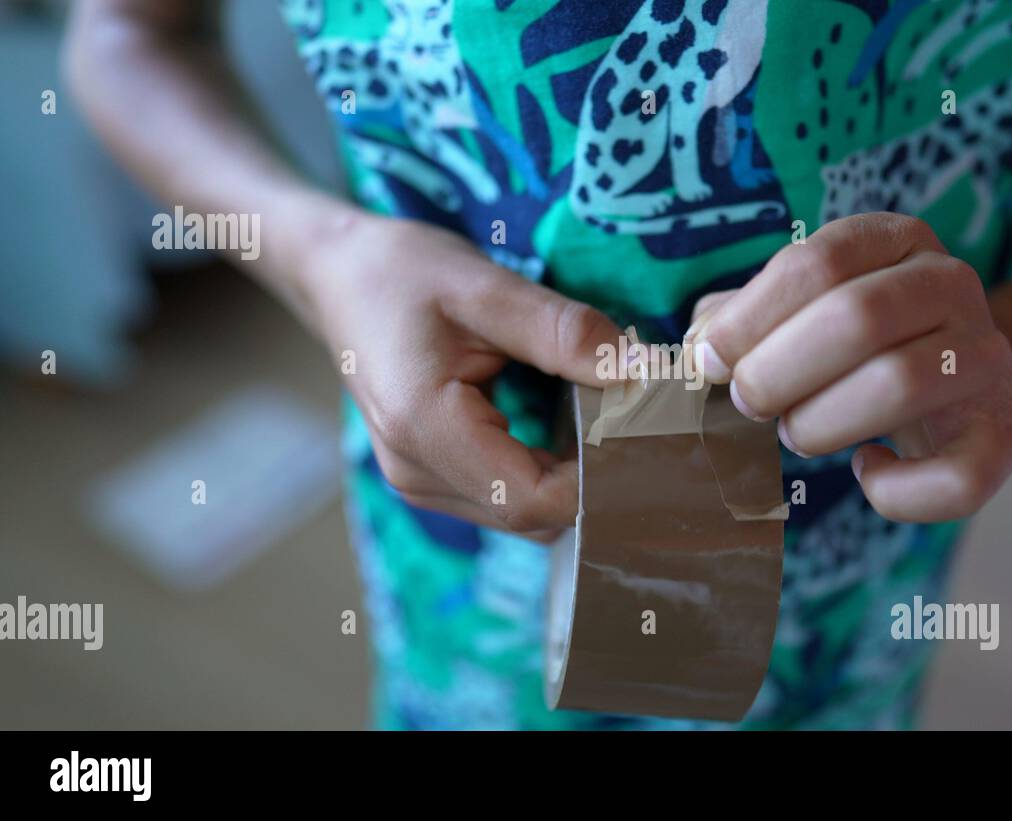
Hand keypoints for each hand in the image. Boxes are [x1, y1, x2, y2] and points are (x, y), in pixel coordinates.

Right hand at [305, 214, 620, 535]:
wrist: (339, 275)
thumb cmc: (403, 271)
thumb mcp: (488, 287)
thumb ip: (566, 334)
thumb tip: (647, 374)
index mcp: (424, 430)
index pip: (537, 500)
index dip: (601, 477)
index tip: (647, 429)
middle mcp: (416, 473)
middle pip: (533, 515)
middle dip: (594, 477)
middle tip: (640, 420)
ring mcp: (419, 482)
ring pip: (523, 514)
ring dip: (572, 478)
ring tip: (605, 416)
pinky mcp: (430, 476)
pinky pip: (506, 497)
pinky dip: (546, 471)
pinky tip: (568, 426)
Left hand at [687, 214, 1011, 521]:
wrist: (964, 384)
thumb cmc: (856, 348)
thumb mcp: (799, 314)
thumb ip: (739, 322)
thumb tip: (688, 354)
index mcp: (894, 239)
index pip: (817, 262)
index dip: (750, 319)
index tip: (706, 363)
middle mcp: (950, 283)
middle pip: (859, 317)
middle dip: (779, 372)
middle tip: (745, 405)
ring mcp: (987, 354)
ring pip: (903, 384)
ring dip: (825, 422)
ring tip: (796, 434)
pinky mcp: (1009, 426)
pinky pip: (959, 474)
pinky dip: (898, 490)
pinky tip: (867, 470)